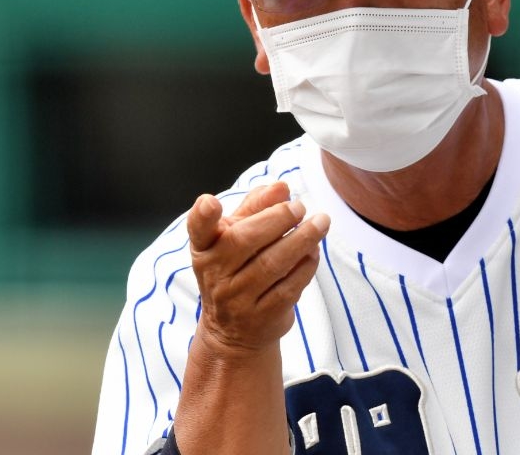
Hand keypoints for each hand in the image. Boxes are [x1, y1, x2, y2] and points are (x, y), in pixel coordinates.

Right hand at [188, 181, 329, 354]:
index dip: (202, 216)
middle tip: (300, 206)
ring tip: (321, 222)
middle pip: (246, 241)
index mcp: (205, 249)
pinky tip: (314, 251)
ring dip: (302, 239)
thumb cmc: (238, 269)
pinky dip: (306, 265)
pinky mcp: (261, 317)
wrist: (233, 332)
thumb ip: (257, 207)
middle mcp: (215, 275)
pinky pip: (289, 287)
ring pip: (272, 264)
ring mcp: (236, 300)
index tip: (210, 202)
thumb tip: (281, 187)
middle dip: (278, 218)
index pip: (198, 230)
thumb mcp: (237, 236)